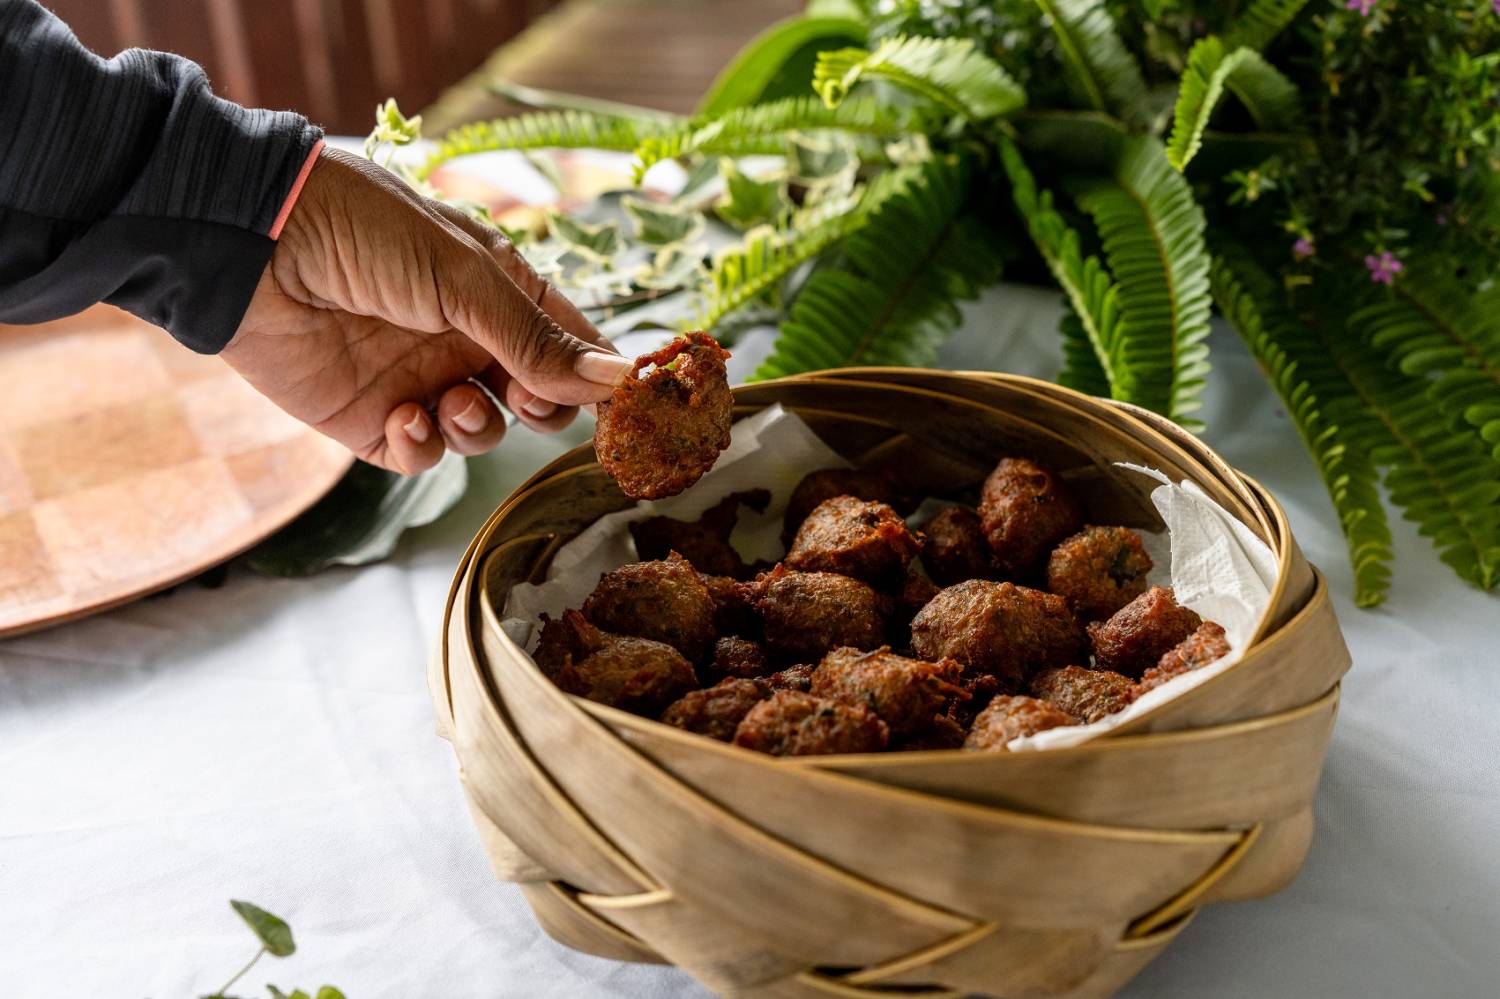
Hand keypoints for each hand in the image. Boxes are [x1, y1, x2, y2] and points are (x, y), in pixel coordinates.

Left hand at [222, 148, 631, 473]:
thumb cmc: (364, 232)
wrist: (250, 246)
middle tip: (528, 402)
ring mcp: (419, 380)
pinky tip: (404, 417)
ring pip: (482, 433)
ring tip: (448, 402)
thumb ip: (536, 338)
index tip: (622, 403)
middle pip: (536, 397)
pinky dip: (422, 446)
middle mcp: (465, 338)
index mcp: (498, 290)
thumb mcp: (464, 277)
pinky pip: (420, 456)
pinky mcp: (369, 420)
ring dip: (478, 427)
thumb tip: (614, 381)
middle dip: (543, 408)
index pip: (569, 342)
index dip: (596, 374)